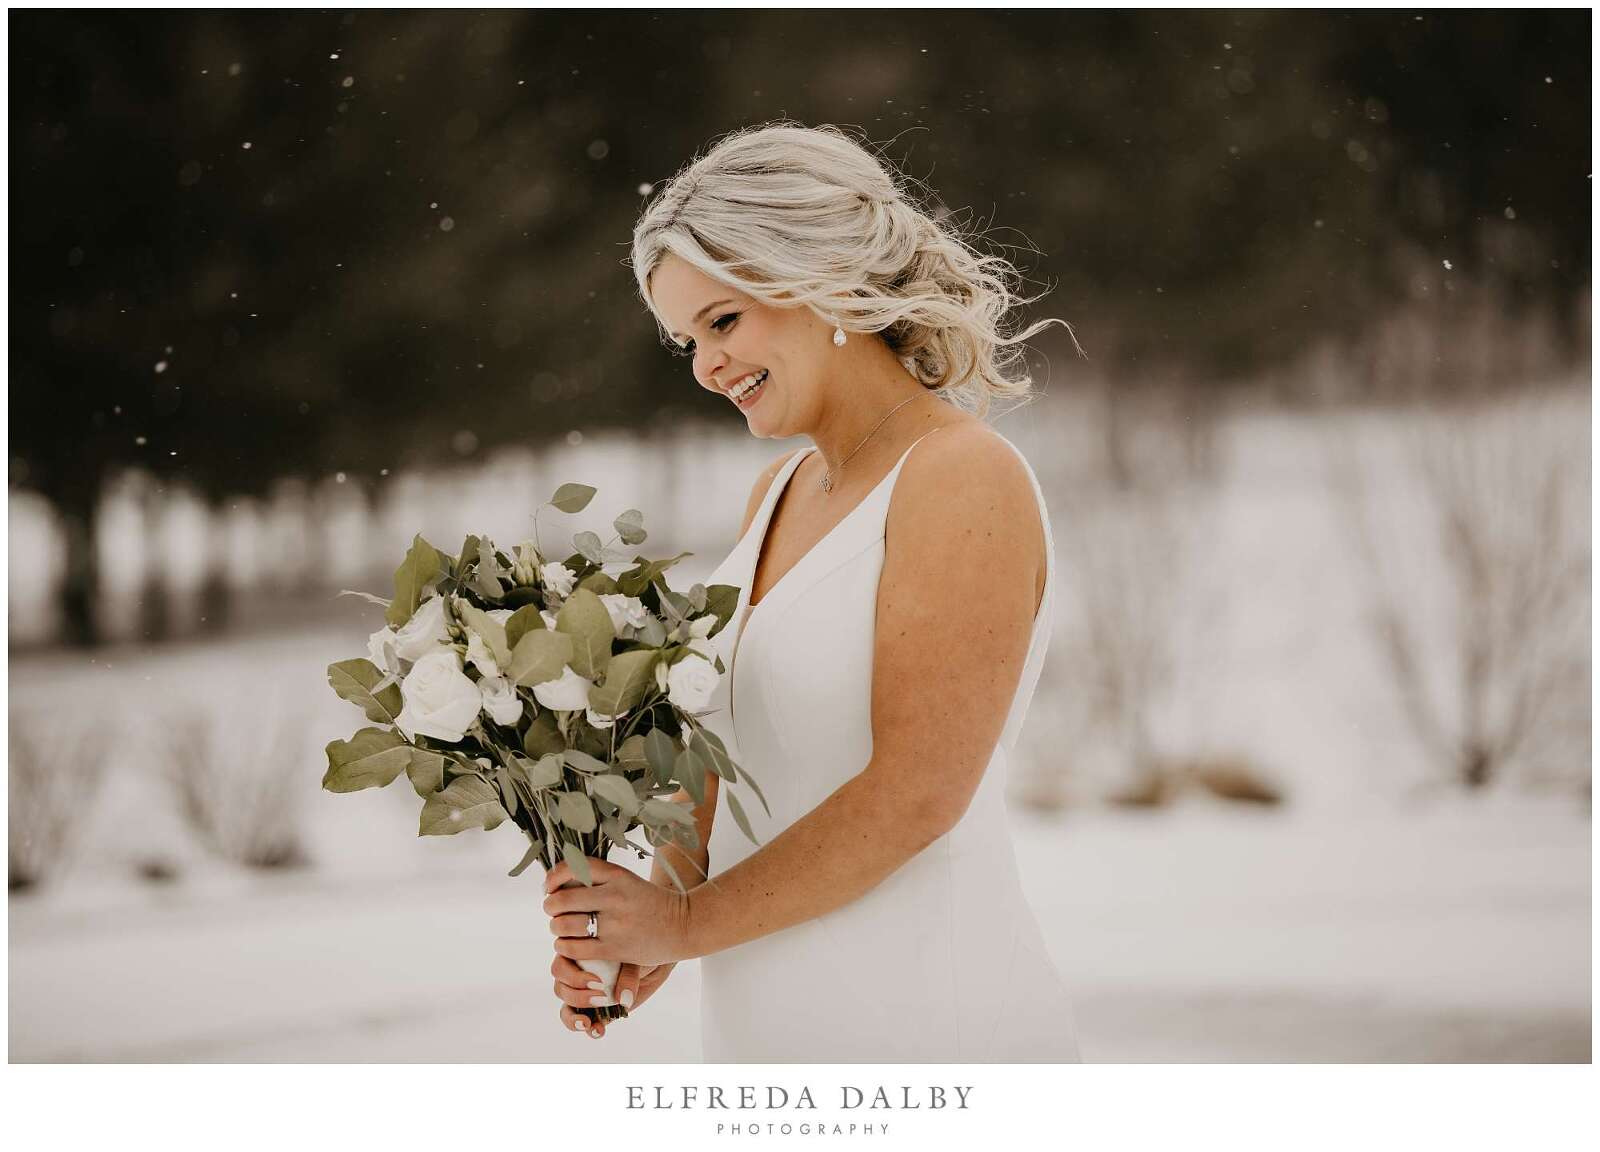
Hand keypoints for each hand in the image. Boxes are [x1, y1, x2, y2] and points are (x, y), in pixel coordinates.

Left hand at [543, 856, 695, 967]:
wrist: (684, 925)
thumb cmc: (649, 902)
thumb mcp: (627, 880)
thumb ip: (598, 879)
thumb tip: (558, 883)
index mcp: (617, 875)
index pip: (573, 868)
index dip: (553, 877)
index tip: (549, 886)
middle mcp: (615, 896)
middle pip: (562, 900)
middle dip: (550, 906)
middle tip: (553, 911)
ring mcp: (615, 923)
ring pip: (565, 925)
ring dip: (556, 929)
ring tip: (560, 930)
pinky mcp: (616, 948)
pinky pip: (576, 949)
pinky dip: (565, 947)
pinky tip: (569, 945)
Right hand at [551, 952, 676, 1038]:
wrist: (652, 958)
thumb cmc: (638, 949)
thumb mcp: (633, 955)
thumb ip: (627, 974)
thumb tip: (623, 999)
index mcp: (576, 954)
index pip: (560, 967)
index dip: (574, 977)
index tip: (597, 982)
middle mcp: (575, 975)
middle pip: (561, 989)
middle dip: (577, 997)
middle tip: (600, 996)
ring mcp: (584, 994)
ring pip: (567, 1009)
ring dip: (574, 1018)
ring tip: (587, 1023)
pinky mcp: (596, 1010)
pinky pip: (583, 1023)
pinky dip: (589, 1029)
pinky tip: (599, 1030)